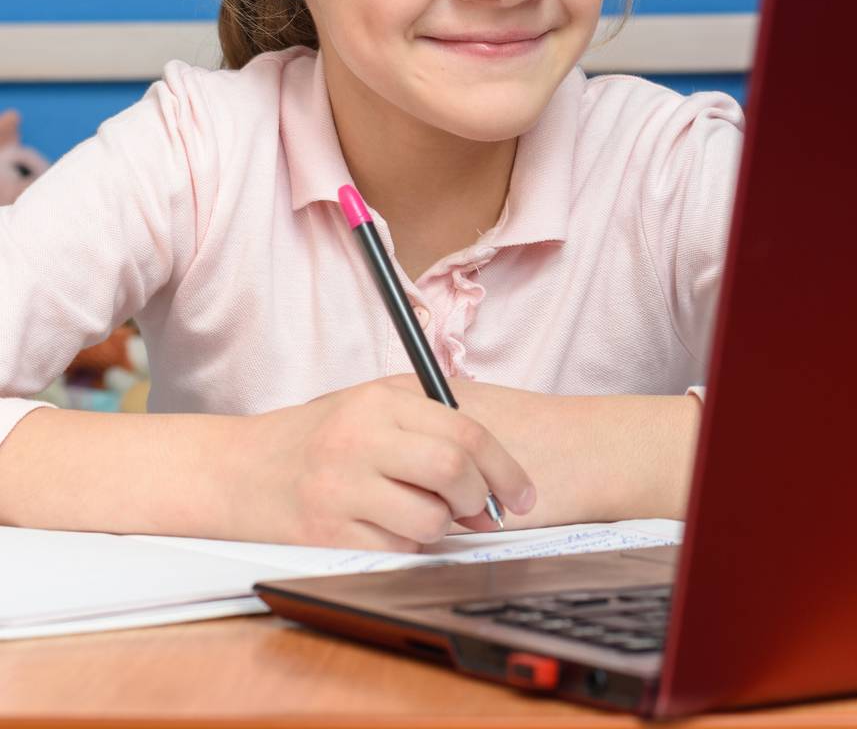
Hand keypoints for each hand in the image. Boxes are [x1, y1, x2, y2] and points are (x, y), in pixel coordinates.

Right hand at [232, 375, 537, 550]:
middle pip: (454, 471)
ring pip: (430, 519)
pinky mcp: (326, 534)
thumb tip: (491, 462)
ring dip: (442, 527)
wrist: (237, 470)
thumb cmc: (315, 438)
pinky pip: (397, 552)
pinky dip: (408, 548)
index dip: (505, 468)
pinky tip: (389, 530)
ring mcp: (340, 488)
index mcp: (378, 401)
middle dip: (480, 499)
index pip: (465, 431)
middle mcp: (360, 439)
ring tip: (422, 515)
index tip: (522, 494)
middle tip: (481, 511)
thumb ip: (427, 418)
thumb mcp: (368, 405)